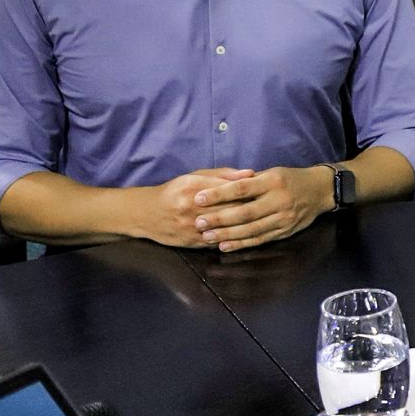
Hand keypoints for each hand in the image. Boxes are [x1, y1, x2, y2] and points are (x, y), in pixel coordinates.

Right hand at [140, 168, 255, 247]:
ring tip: (261, 221)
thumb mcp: (195, 176)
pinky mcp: (191, 242)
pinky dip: (232, 238)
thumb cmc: (175, 191)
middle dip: (250, 208)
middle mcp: (191, 206)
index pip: (228, 189)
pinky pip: (217, 241)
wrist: (145, 214)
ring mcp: (190, 226)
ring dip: (244, 225)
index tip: (265, 192)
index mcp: (193, 186)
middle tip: (269, 207)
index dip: (250, 191)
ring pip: (225, 227)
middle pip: (229, 208)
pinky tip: (246, 235)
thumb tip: (251, 173)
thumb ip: (223, 174)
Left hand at [189, 166, 334, 252]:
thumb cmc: (291, 179)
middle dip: (219, 218)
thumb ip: (248, 181)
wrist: (321, 191)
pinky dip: (241, 244)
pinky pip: (260, 239)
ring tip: (207, 237)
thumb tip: (220, 186)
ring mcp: (283, 218)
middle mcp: (279, 200)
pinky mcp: (285, 231)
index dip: (219, 194)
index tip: (199, 198)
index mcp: (273, 181)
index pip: (241, 188)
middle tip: (199, 222)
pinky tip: (225, 246)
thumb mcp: (271, 172)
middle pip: (244, 212)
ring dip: (227, 234)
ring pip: (251, 229)